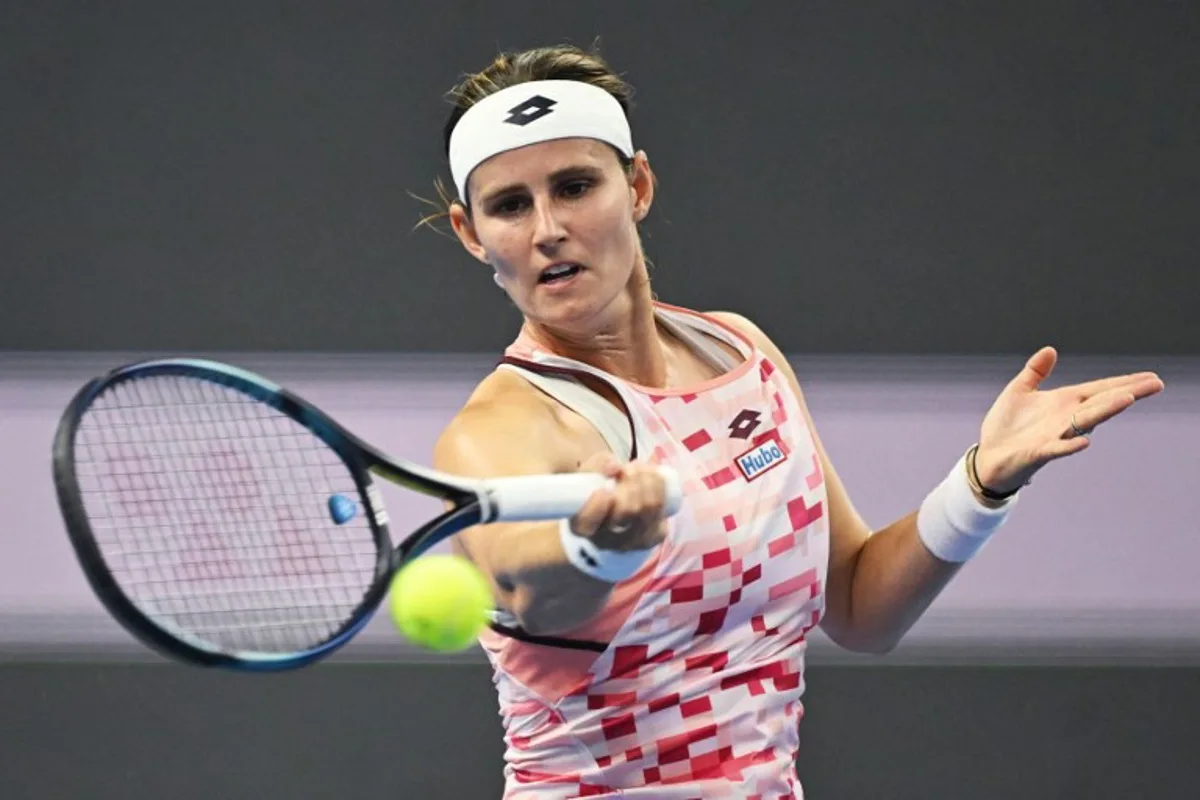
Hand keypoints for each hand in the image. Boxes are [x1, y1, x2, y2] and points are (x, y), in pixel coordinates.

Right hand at [569, 452, 670, 551]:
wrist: (612, 512)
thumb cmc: (595, 490)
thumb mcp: (587, 475)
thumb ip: (597, 466)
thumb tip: (615, 467)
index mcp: (582, 526)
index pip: (587, 523)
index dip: (597, 508)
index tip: (604, 491)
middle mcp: (606, 540)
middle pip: (626, 511)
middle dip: (631, 483)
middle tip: (628, 467)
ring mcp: (632, 542)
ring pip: (648, 508)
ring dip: (648, 480)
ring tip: (641, 467)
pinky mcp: (653, 537)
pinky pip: (662, 511)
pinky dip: (660, 488)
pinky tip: (654, 477)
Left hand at [972, 347, 1163, 494]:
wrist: (988, 457)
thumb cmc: (1006, 427)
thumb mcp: (1019, 392)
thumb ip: (1035, 372)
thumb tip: (1050, 350)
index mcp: (1063, 402)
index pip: (1099, 389)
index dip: (1123, 383)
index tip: (1151, 377)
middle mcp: (1065, 419)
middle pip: (1101, 403)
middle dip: (1127, 393)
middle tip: (1156, 384)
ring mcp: (1055, 436)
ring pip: (1084, 422)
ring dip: (1104, 411)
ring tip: (1127, 399)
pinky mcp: (1038, 452)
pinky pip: (1057, 449)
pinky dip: (1070, 445)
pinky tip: (1084, 441)